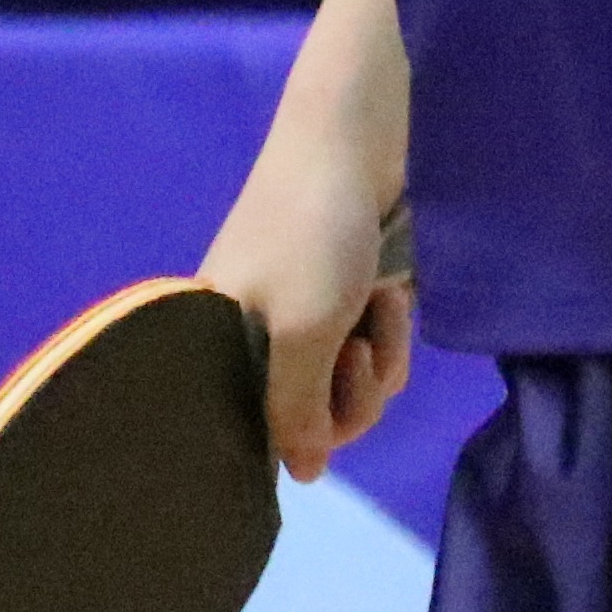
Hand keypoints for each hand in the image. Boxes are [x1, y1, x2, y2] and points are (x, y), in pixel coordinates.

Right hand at [197, 145, 413, 480]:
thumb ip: (296, 410)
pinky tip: (392, 291)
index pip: (249, 429)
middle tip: (358, 350)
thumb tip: (303, 476)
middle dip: (350, 393)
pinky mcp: (346, 298)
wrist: (358, 135)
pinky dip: (389, 330)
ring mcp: (305, 316)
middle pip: (310, 418)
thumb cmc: (314, 230)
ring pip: (352, 387)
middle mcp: (258, 336)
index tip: (324, 411)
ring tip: (378, 303)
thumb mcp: (302, 330)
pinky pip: (373, 351)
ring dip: (378, 355)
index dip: (296, 435)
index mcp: (219, 344)